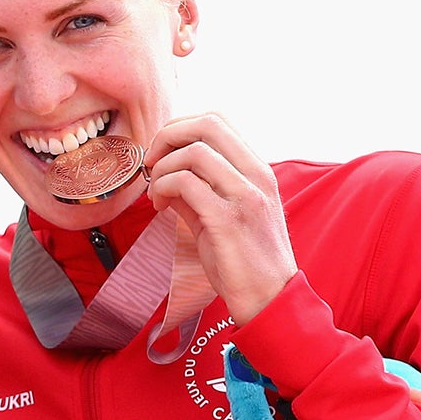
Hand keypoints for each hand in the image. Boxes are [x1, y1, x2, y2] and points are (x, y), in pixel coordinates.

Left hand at [143, 111, 296, 323]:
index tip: (161, 153)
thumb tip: (163, 177)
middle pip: (206, 124)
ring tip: (156, 194)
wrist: (269, 298)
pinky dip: (163, 188)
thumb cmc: (245, 261)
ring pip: (193, 153)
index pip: (217, 121)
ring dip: (162, 169)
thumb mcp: (221, 217)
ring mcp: (245, 196)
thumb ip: (196, 193)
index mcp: (257, 170)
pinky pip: (186, 184)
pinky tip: (160, 206)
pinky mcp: (228, 219)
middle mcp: (256, 176)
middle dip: (167, 136)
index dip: (180, 128)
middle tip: (151, 163)